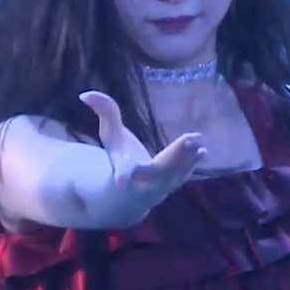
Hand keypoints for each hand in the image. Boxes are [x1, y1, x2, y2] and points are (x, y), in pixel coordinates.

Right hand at [79, 90, 205, 197]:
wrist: (129, 196)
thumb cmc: (120, 158)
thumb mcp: (111, 137)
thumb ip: (105, 115)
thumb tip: (86, 93)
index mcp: (124, 169)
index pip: (122, 172)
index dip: (122, 177)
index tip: (121, 183)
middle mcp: (142, 182)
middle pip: (158, 172)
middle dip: (174, 159)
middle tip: (190, 139)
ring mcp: (160, 187)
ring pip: (175, 175)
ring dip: (188, 160)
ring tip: (198, 141)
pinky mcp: (172, 185)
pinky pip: (183, 176)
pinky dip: (192, 164)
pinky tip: (203, 150)